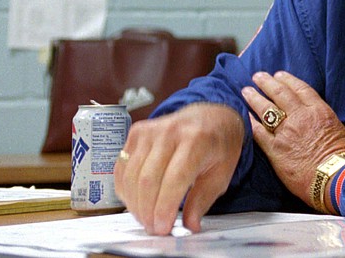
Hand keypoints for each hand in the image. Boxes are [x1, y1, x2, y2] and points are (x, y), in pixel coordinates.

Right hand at [114, 102, 243, 234]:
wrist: (210, 116)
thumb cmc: (218, 145)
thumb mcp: (221, 172)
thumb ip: (203, 200)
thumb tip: (189, 226)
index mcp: (197, 140)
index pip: (174, 179)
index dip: (164, 208)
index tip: (163, 228)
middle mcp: (171, 131)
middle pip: (148, 180)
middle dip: (148, 211)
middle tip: (154, 228)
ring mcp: (151, 130)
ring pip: (132, 176)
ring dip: (135, 204)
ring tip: (147, 218)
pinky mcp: (137, 132)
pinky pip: (122, 167)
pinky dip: (126, 189)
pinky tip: (136, 201)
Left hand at [243, 71, 344, 209]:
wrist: (335, 178)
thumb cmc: (342, 159)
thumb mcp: (339, 130)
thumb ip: (324, 121)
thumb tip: (319, 119)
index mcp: (319, 111)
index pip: (300, 89)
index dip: (288, 80)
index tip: (279, 74)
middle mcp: (301, 117)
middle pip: (280, 94)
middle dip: (267, 83)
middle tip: (257, 76)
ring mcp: (286, 132)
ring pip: (266, 109)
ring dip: (255, 98)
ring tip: (246, 91)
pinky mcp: (275, 150)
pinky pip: (259, 132)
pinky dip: (251, 123)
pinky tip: (245, 117)